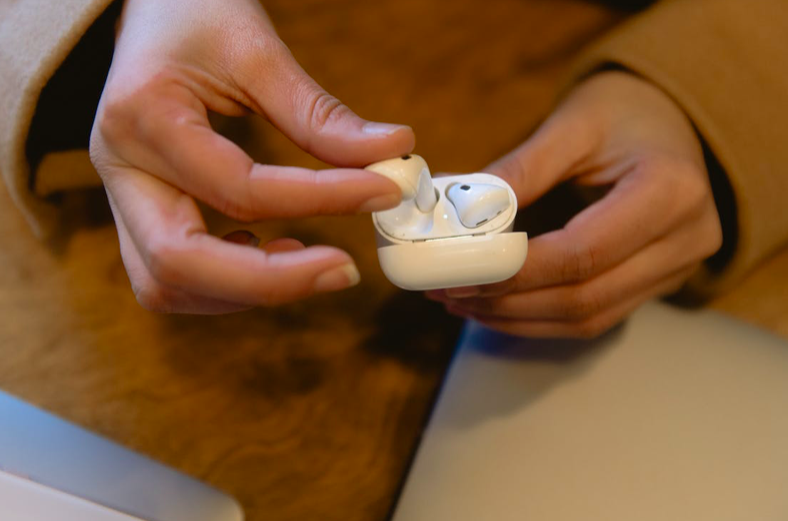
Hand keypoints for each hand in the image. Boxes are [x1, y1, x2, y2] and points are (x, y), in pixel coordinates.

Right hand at [89, 0, 413, 313]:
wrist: (149, 11)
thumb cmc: (194, 15)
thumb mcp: (255, 50)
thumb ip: (319, 114)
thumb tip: (392, 151)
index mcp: (143, 116)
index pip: (239, 188)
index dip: (321, 198)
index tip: (383, 191)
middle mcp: (119, 168)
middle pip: (177, 264)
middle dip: (270, 282)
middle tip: (343, 270)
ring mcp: (122, 196)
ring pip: (166, 284)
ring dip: (243, 292)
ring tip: (309, 262)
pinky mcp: (140, 212)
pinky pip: (171, 275)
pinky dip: (226, 284)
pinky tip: (273, 252)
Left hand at [429, 71, 722, 337]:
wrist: (671, 119)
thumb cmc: (623, 111)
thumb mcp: (571, 125)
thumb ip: (520, 171)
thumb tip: (460, 213)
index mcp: (670, 191)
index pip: (583, 253)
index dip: (517, 272)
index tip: (463, 273)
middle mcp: (685, 239)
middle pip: (584, 296)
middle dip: (509, 302)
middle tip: (451, 292)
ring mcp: (676, 269)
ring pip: (587, 318)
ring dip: (518, 317)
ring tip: (464, 302)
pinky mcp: (658, 284)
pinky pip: (595, 317)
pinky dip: (541, 318)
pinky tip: (498, 306)